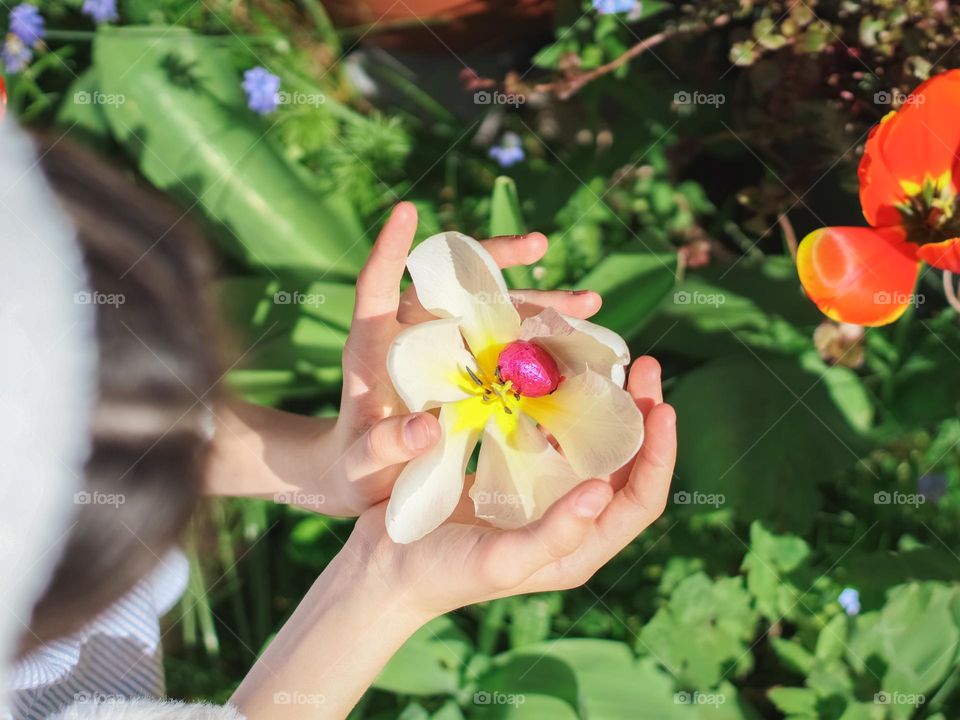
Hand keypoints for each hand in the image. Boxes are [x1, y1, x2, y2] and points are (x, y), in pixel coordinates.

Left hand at [324, 202, 605, 514]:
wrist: (362, 480)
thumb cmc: (353, 470)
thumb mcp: (362, 465)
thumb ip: (383, 448)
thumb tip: (425, 429)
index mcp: (372, 350)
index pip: (376, 286)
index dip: (390, 249)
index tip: (406, 211)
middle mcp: (409, 338)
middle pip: (452, 286)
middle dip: (498, 262)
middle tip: (541, 245)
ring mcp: (441, 352)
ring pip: (490, 312)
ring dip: (537, 305)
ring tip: (589, 304)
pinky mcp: (464, 373)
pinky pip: (505, 348)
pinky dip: (539, 344)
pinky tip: (579, 348)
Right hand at [341, 356, 676, 617]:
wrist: (386, 569)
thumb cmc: (443, 574)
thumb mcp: (500, 560)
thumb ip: (555, 533)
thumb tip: (603, 492)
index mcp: (579, 548)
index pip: (640, 500)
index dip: (659, 455)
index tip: (662, 405)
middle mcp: (571, 520)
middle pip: (625, 464)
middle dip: (639, 414)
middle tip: (640, 363)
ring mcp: (544, 495)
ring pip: (592, 444)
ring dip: (605, 403)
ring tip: (608, 360)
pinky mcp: (516, 475)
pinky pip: (553, 434)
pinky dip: (563, 403)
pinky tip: (556, 374)